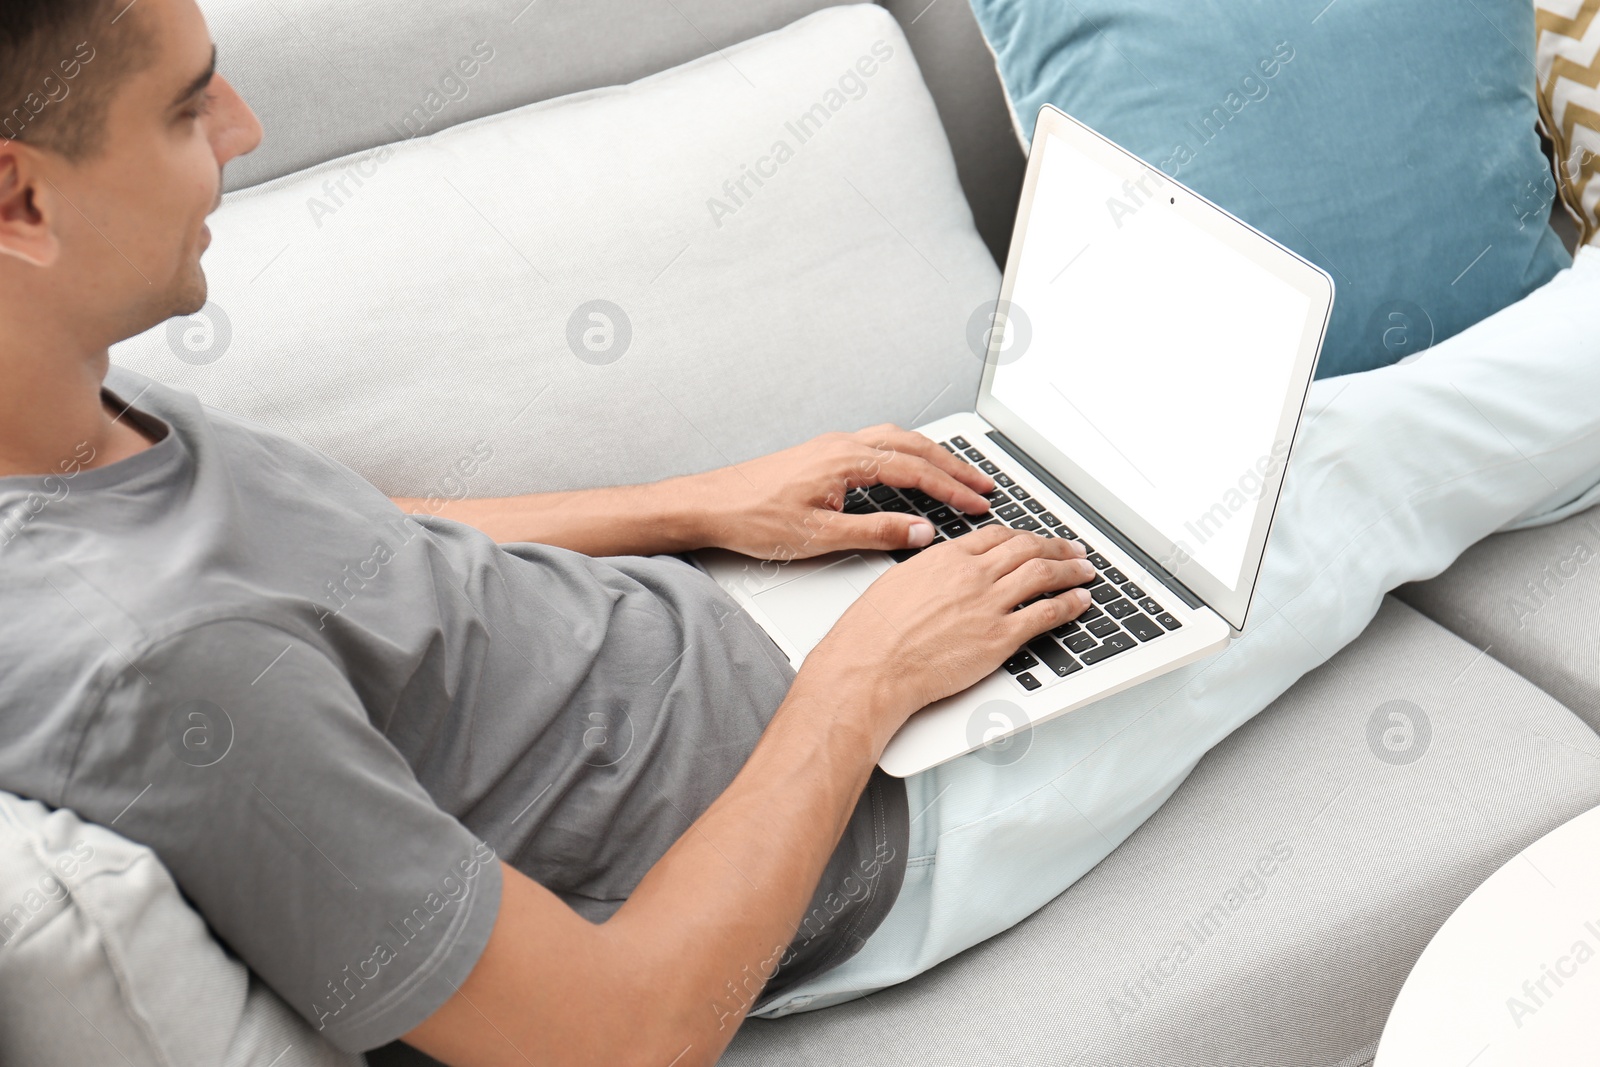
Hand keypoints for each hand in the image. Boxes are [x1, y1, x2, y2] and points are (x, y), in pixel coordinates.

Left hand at [689, 423, 994, 559]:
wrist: (709, 505)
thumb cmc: (753, 518)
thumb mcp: (820, 536)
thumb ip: (876, 532)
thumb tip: (921, 532)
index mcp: (847, 460)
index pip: (915, 470)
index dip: (952, 488)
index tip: (977, 503)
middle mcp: (842, 445)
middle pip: (913, 447)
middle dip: (953, 466)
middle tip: (983, 485)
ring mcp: (832, 446)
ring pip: (896, 440)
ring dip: (930, 456)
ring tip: (956, 475)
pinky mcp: (822, 454)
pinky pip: (877, 444)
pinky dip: (905, 454)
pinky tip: (909, 468)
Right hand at [795, 526, 1095, 752]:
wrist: (872, 665)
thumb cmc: (873, 633)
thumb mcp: (897, 582)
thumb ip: (928, 573)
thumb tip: (940, 575)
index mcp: (945, 557)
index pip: (997, 537)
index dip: (1024, 536)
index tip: (1035, 540)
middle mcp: (971, 574)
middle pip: (1026, 550)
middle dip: (1056, 549)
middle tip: (1073, 551)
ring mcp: (988, 604)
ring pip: (1043, 575)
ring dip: (1071, 571)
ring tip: (1085, 571)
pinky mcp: (1000, 637)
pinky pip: (1046, 614)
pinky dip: (1069, 605)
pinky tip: (1079, 602)